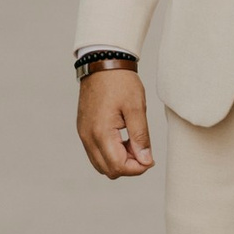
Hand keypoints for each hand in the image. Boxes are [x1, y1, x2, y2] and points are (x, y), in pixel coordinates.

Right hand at [76, 63, 153, 178]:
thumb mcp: (136, 108)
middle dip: (129, 166)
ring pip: (100, 164)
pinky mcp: (83, 129)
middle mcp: (88, 137)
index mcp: (101, 132)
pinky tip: (123, 138)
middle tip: (143, 150)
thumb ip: (141, 137)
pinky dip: (110, 152)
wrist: (103, 63)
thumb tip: (146, 161)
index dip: (137, 168)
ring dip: (119, 160)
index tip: (150, 158)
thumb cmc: (121, 82)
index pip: (118, 167)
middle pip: (108, 170)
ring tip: (134, 143)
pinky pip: (95, 152)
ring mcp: (83, 134)